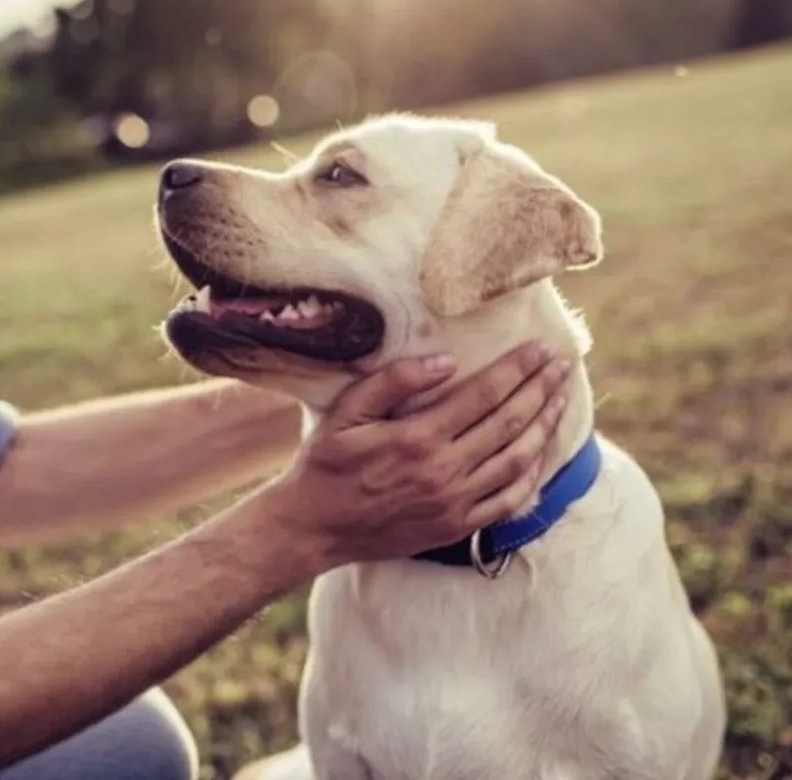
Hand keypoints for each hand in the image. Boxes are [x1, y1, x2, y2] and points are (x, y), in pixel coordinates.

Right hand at [259, 341, 571, 570]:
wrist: (314, 527)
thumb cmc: (325, 464)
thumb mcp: (346, 413)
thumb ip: (392, 382)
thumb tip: (445, 361)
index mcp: (417, 437)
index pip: (484, 395)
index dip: (517, 369)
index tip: (541, 349)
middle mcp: (443, 471)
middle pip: (509, 423)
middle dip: (541, 390)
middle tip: (562, 365)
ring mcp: (454, 502)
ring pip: (517, 460)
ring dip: (544, 427)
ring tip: (560, 400)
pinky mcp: (456, 527)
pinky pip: (508, 500)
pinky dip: (532, 475)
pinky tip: (540, 453)